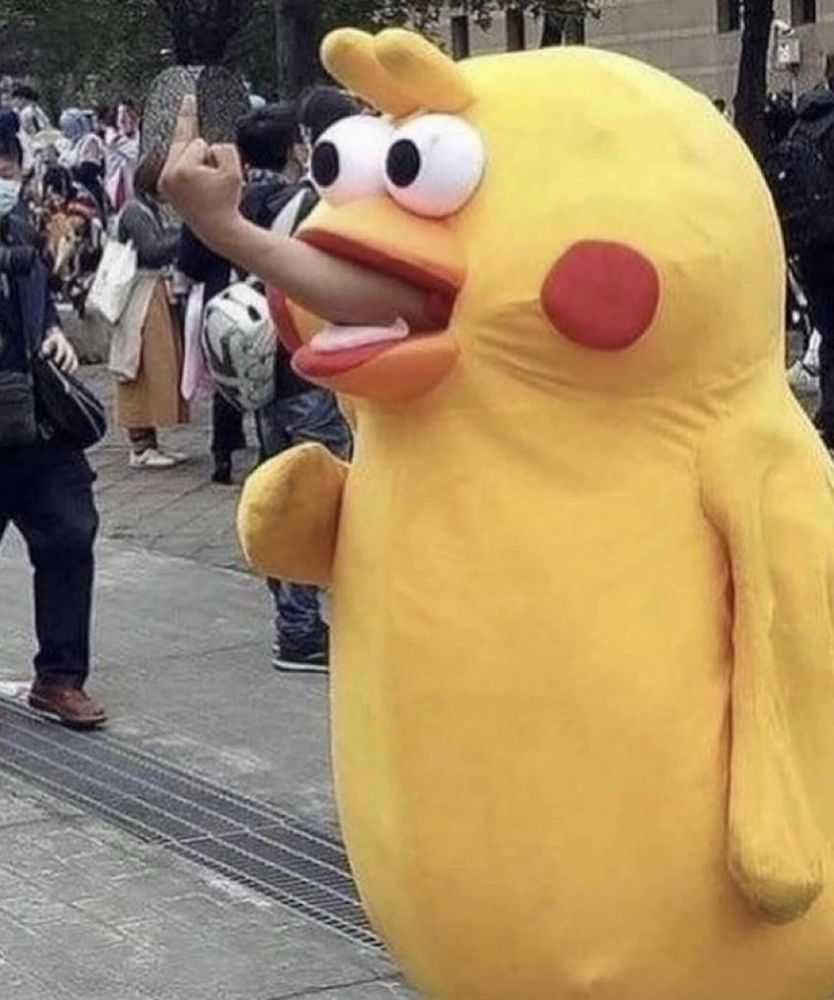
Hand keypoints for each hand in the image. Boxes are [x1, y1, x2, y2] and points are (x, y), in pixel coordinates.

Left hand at [41, 328, 77, 373]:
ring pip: (73, 358)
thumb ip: (45, 348)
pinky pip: (75, 361)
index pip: (61, 349)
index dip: (59, 355)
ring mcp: (71, 350)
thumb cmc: (49, 342)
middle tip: (62, 369)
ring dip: (71, 366)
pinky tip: (70, 372)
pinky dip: (73, 367)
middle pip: (69, 354)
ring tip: (68, 373)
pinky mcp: (73, 355)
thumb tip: (46, 354)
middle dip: (66, 362)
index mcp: (60, 341)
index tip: (55, 361)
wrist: (56, 337)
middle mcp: (67, 345)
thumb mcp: (45, 344)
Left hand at [160, 96, 242, 244]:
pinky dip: (187, 170)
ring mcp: (163, 183)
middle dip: (200, 153)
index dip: (207, 143)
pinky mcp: (164, 189)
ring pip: (180, 155)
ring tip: (207, 184)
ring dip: (194, 161)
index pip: (199, 143)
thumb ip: (224, 148)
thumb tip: (211, 146)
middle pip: (184, 145)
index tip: (188, 97)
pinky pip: (176, 167)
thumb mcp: (234, 171)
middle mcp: (167, 175)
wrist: (219, 231)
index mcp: (182, 170)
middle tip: (202, 143)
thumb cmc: (226, 203)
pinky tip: (198, 183)